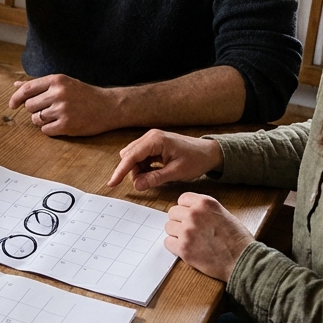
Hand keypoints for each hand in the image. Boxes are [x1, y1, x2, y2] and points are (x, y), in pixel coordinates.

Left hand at [10, 74, 117, 136]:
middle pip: (30, 105)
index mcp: (57, 80)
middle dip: (35, 110)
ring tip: (57, 116)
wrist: (109, 106)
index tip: (12, 105)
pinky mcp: (67, 125)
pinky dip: (50, 130)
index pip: (27, 89)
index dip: (16, 98)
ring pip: (36, 119)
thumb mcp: (63, 83)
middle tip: (48, 109)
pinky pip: (46, 130)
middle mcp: (58, 93)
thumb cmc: (84, 94)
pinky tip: (61, 124)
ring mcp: (63, 110)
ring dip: (42, 120)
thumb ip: (39, 84)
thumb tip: (16, 85)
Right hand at [107, 130, 223, 189]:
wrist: (210, 152)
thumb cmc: (196, 159)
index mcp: (155, 140)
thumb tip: (137, 185)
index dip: (120, 171)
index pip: (131, 157)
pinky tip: (155, 173)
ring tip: (154, 178)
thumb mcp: (176, 172)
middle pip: (129, 156)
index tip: (112, 183)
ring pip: (134, 157)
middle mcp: (151, 137)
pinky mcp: (154, 145)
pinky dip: (144, 167)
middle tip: (146, 183)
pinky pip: (141, 157)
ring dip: (138, 170)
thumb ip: (155, 178)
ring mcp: (152, 140)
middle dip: (132, 171)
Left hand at [164, 193, 253, 281]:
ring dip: (176, 234)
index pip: (182, 199)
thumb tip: (190, 211)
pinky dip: (175, 247)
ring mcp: (187, 231)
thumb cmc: (238, 239)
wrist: (242, 260)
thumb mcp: (224, 214)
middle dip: (179, 221)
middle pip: (173, 213)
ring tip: (190, 240)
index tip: (189, 216)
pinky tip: (186, 248)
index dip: (185, 208)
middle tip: (189, 230)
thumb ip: (205, 210)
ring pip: (169, 227)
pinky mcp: (183, 248)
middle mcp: (194, 214)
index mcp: (205, 203)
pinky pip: (167, 243)